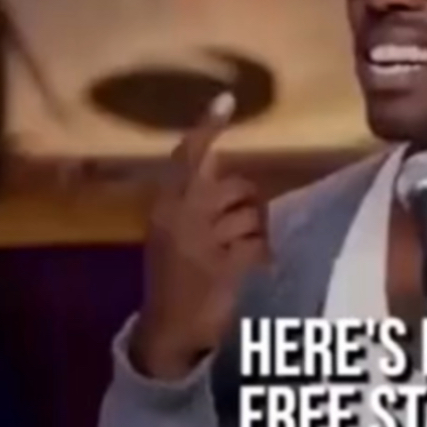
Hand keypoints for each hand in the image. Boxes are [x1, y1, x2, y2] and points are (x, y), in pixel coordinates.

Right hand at [130, 93, 268, 379]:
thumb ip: (192, 196)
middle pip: (237, 186)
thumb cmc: (174, 274)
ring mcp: (201, 243)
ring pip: (252, 216)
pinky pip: (259, 245)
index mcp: (165, 206)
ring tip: (238, 250)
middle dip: (249, 202)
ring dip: (256, 233)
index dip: (207, 128)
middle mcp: (180, 218)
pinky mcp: (224, 267)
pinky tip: (249, 268)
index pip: (187, 157)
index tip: (226, 98)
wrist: (167, 328)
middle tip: (242, 224)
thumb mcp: (172, 231)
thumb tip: (219, 156)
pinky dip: (261, 256)